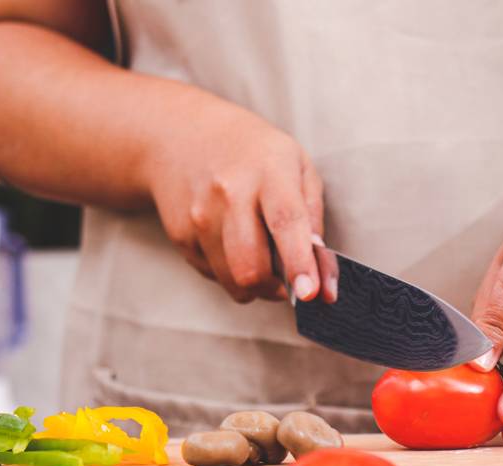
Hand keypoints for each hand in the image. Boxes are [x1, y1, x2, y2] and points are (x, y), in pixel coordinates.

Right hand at [145, 100, 326, 302]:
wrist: (182, 135)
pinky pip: (213, 275)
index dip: (299, 263)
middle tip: (288, 283)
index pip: (285, 223)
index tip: (309, 294)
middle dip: (275, 289)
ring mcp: (199, 216)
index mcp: (268, 171)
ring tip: (259, 256)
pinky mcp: (180, 235)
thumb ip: (312, 215)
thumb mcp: (296, 164)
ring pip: (232, 280)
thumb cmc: (252, 152)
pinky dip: (229, 271)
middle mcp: (229, 193)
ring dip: (254, 285)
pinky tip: (230, 242)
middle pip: (251, 266)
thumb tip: (322, 269)